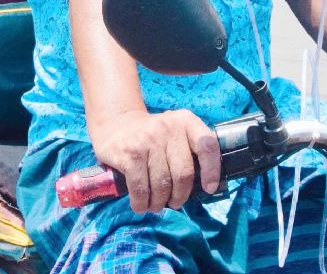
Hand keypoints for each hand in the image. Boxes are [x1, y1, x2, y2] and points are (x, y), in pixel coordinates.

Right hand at [89, 109, 220, 212]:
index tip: (209, 189)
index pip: (207, 145)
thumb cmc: (152, 137)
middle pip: (183, 173)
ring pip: (162, 184)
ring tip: (156, 205)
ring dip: (159, 203)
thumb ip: (190, 151)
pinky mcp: (129, 153)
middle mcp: (168, 127)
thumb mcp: (175, 133)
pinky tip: (140, 204)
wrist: (115, 124)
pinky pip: (140, 188)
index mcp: (186, 121)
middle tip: (174, 202)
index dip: (212, 170)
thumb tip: (204, 187)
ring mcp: (147, 140)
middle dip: (180, 196)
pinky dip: (141, 203)